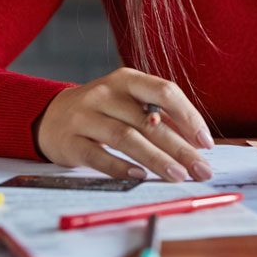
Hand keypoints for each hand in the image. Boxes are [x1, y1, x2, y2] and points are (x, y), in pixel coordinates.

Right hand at [35, 67, 214, 181]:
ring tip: (178, 176)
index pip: (164, 92)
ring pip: (126, 138)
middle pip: (149, 121)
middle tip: (201, 169)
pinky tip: (140, 177)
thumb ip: (157, 116)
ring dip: (156, 159)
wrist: (51, 116)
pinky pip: (98, 156)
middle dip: (180, 147)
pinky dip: (120, 167)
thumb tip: (195, 143)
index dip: (188, 116)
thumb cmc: (103, 111)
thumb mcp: (127, 101)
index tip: (206, 142)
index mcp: (127, 79)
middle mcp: (105, 93)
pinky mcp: (70, 141)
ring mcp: (85, 116)